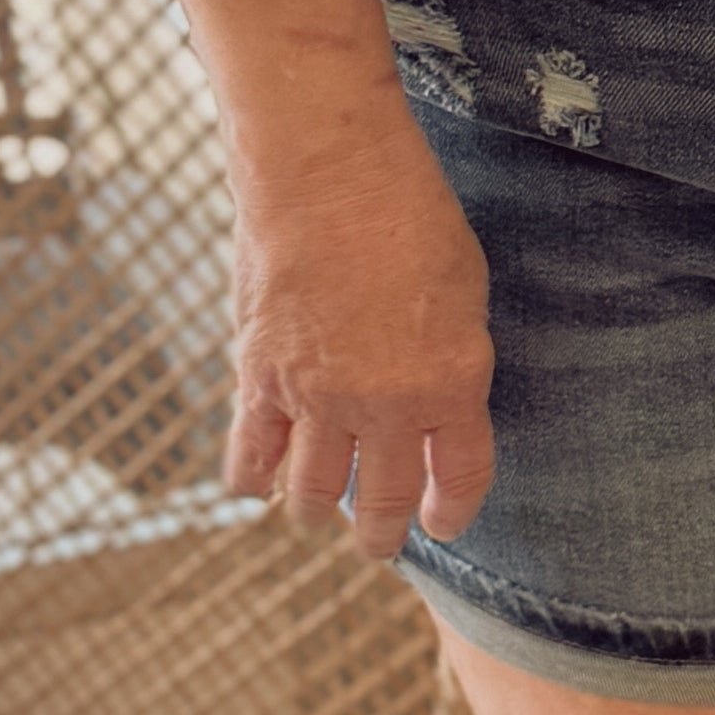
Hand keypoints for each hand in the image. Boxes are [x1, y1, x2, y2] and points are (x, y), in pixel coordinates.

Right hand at [223, 115, 497, 555]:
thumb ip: (451, 359)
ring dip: (316, 512)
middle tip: (377, 543)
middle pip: (383, 500)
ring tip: (317, 517)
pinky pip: (250, 455)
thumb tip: (439, 403)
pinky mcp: (259, 379)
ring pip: (312, 492)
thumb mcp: (464, 290)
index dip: (451, 512)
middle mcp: (386, 405)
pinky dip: (252, 479)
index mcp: (451, 384)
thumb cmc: (408, 213)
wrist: (328, 171)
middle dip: (380, 533)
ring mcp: (317, 398)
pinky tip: (257, 486)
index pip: (459, 479)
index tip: (442, 526)